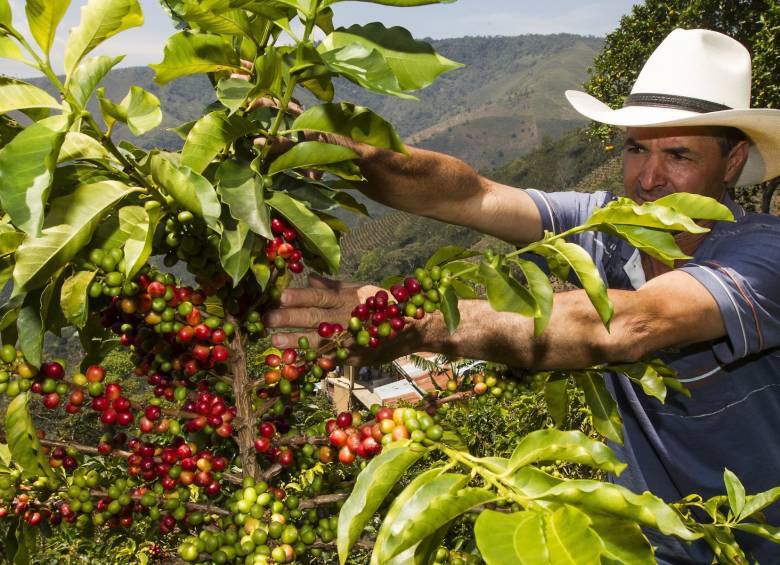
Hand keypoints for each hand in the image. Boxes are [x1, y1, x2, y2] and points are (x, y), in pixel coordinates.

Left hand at [264, 275, 427, 365]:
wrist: (414, 327)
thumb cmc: (382, 304)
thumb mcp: (360, 290)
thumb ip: (334, 287)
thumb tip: (310, 278)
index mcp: (348, 298)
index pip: (320, 296)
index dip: (300, 296)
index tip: (280, 295)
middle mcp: (348, 317)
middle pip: (315, 318)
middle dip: (290, 319)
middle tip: (267, 319)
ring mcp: (351, 339)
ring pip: (319, 340)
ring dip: (295, 342)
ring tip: (275, 341)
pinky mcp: (355, 356)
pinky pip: (329, 359)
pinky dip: (311, 360)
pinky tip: (294, 361)